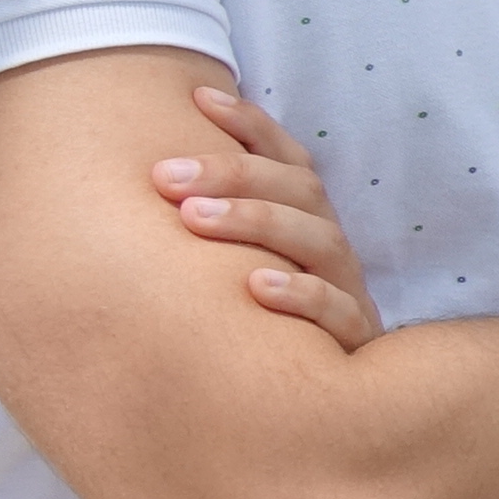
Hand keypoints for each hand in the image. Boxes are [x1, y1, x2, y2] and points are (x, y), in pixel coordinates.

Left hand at [154, 85, 381, 350]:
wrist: (323, 399)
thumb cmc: (264, 321)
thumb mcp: (244, 264)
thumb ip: (211, 221)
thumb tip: (143, 178)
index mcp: (308, 219)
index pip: (288, 158)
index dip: (250, 125)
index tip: (199, 99)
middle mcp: (329, 244)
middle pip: (298, 191)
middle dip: (232, 174)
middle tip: (165, 176)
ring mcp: (347, 288)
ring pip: (317, 240)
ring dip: (256, 221)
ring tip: (195, 217)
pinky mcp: (355, 338)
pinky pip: (337, 311)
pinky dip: (301, 294)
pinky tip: (256, 286)